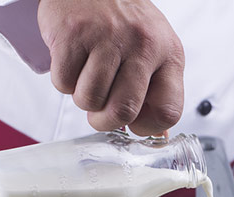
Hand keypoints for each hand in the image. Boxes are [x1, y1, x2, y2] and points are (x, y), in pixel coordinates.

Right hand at [37, 0, 184, 135]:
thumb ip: (157, 91)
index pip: (169, 112)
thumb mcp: (154, 51)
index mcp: (169, 55)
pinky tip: (74, 62)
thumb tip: (159, 137)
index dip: (148, 127)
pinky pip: (64, 83)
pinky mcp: (74, 34)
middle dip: (105, 121)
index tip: (134, 122)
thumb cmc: (123, 22)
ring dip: (83, 99)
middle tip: (99, 113)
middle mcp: (143, 45)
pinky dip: (64, 81)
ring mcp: (108, 38)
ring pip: (89, 100)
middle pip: (124, 111)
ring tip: (87, 77)